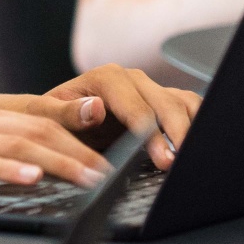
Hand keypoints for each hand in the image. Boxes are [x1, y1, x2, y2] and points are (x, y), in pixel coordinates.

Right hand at [0, 103, 112, 204]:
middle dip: (83, 149)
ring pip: (17, 141)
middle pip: (39, 127)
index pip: (40, 119)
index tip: (117, 147)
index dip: (81, 130)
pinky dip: (7, 167)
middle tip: (117, 172)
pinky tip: (30, 177)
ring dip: (59, 160)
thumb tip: (32, 168)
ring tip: (91, 178)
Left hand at [39, 64, 199, 169]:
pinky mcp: (160, 101)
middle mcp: (132, 79)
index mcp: (107, 78)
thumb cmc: (48, 118)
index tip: (162, 159)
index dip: (152, 135)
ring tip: (191, 158)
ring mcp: (148, 89)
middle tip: (179, 165)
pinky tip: (194, 148)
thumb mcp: (46, 116)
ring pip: (183, 103)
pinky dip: (197, 124)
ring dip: (192, 129)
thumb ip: (67, 113)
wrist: (54, 118)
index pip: (139, 108)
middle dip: (177, 135)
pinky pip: (188, 107)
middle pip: (167, 104)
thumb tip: (95, 107)